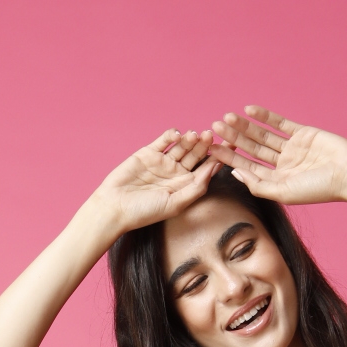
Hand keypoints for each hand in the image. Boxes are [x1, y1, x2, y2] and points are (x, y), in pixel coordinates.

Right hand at [88, 129, 218, 236]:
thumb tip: (215, 170)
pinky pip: (164, 140)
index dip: (217, 159)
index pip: (205, 170)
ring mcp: (163, 162)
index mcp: (185, 187)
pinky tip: (177, 134)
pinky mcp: (149, 152)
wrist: (115, 206)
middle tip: (211, 135)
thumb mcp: (175, 204)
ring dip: (190, 139)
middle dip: (204, 145)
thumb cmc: (145, 212)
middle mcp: (176, 173)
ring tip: (194, 135)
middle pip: (195, 155)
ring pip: (181, 146)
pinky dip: (171, 134)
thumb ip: (196, 188)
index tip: (231, 148)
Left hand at [209, 107, 346, 205]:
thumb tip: (236, 174)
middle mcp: (282, 165)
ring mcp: (292, 148)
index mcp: (277, 182)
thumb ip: (258, 185)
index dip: (230, 158)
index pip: (248, 168)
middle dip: (234, 139)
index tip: (213, 150)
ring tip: (227, 117)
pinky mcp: (302, 133)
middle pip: (252, 150)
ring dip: (245, 126)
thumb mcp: (283, 192)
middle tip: (215, 128)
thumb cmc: (318, 188)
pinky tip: (249, 110)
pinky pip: (280, 123)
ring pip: (263, 135)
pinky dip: (265, 116)